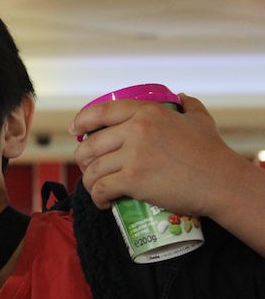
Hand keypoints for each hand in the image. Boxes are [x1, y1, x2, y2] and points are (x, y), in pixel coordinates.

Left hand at [72, 94, 237, 217]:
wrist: (221, 182)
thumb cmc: (212, 151)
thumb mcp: (198, 119)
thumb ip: (187, 105)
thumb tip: (180, 96)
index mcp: (146, 112)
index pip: (100, 112)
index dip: (81, 122)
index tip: (75, 132)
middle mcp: (135, 130)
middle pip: (90, 145)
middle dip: (83, 159)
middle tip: (90, 168)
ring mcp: (133, 155)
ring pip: (93, 169)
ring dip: (89, 182)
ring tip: (96, 188)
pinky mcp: (133, 180)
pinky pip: (101, 188)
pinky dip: (97, 197)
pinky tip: (103, 202)